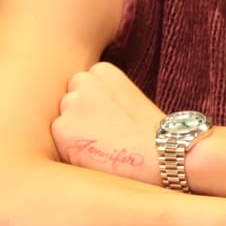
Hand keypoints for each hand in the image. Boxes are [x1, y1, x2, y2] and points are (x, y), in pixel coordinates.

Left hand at [52, 62, 165, 183]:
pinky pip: (57, 143)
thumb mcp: (129, 100)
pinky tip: (96, 155)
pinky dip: (71, 152)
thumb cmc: (152, 134)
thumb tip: (80, 113)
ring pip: (61, 123)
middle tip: (107, 135)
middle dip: (80, 119)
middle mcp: (83, 81)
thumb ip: (102, 97)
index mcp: (102, 70)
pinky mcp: (62, 128)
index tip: (114, 120)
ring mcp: (71, 103)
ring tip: (103, 146)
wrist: (167, 152)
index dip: (96, 109)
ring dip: (74, 136)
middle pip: (67, 104)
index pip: (81, 89)